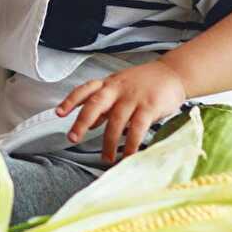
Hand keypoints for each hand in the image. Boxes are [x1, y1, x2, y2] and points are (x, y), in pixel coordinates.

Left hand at [57, 61, 186, 161]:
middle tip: (73, 138)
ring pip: (116, 120)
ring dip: (109, 142)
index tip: (59, 113)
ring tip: (106, 157)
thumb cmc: (144, 83)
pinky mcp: (150, 106)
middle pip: (95, 104)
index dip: (70, 101)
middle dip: (82, 122)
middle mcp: (117, 89)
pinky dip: (131, 143)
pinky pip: (137, 128)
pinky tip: (128, 154)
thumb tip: (89, 123)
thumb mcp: (120, 88)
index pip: (85, 90)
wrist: (173, 73)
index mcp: (108, 84)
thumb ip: (105, 105)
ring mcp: (133, 97)